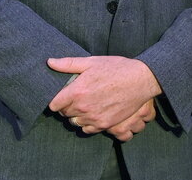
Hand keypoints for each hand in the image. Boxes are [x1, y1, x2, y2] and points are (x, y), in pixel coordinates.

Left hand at [47, 56, 161, 133]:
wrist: (141, 79)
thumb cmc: (117, 68)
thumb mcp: (92, 62)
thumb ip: (69, 64)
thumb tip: (50, 62)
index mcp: (76, 91)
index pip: (54, 104)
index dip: (56, 100)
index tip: (62, 96)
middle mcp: (82, 107)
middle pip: (64, 114)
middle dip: (67, 106)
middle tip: (77, 98)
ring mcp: (93, 117)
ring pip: (75, 122)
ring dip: (77, 115)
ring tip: (87, 105)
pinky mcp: (104, 124)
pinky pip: (87, 130)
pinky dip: (88, 123)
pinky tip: (94, 113)